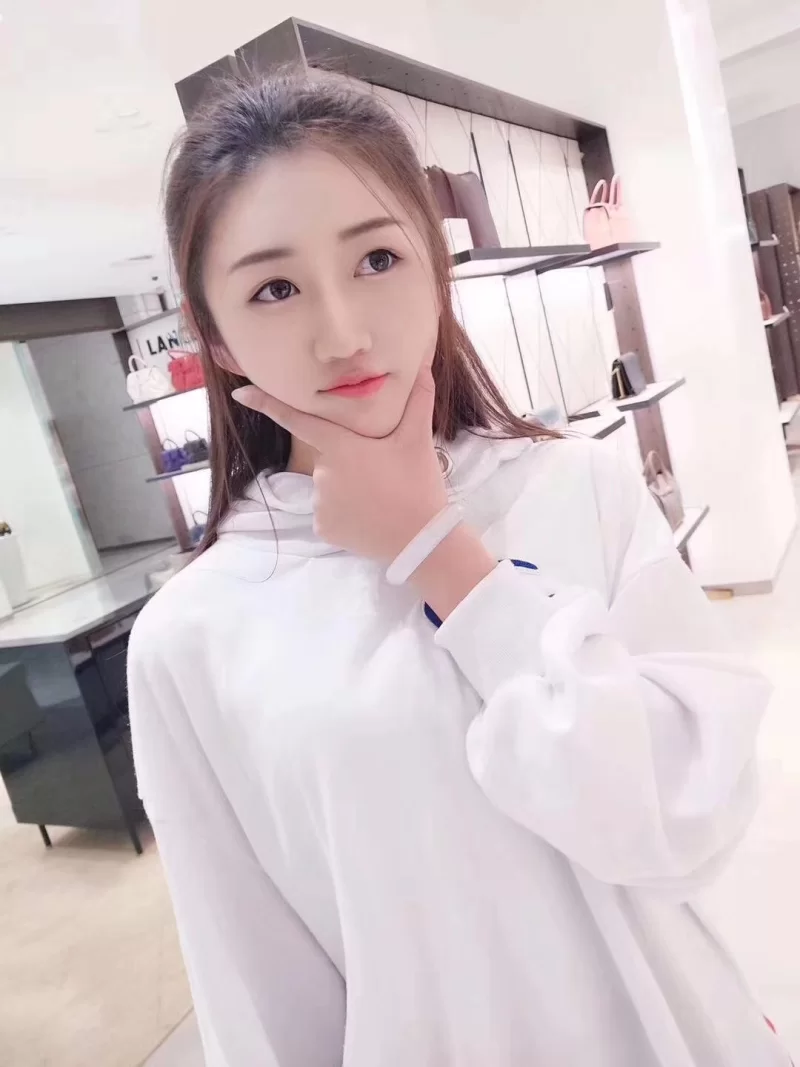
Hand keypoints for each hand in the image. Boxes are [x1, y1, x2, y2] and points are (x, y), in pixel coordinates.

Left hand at [233, 366, 448, 561]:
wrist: (421, 542)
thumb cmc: (418, 486)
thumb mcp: (418, 441)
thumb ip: (418, 400)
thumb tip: (425, 362)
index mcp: (341, 447)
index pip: (297, 420)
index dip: (267, 404)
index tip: (239, 393)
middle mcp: (323, 473)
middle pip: (328, 457)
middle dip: (349, 461)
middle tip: (382, 473)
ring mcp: (320, 503)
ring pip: (329, 486)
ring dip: (349, 488)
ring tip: (380, 497)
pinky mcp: (323, 528)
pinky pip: (329, 512)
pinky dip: (346, 512)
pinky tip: (369, 516)